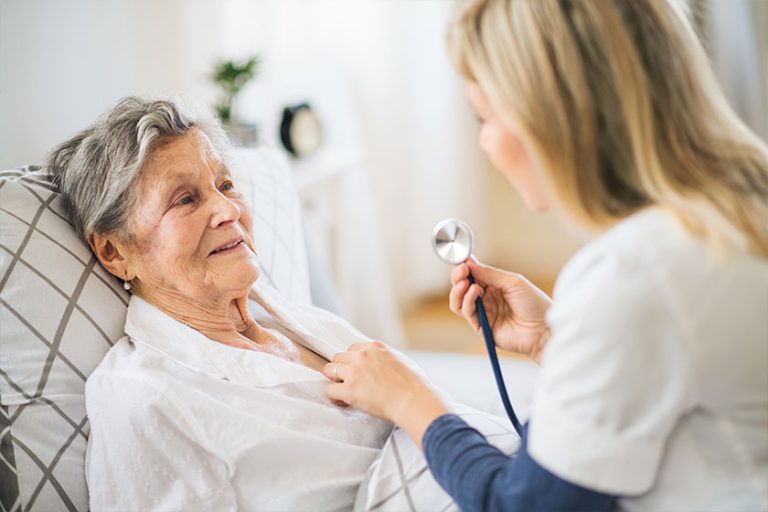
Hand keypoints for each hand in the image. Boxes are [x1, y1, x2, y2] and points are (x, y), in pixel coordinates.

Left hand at [323, 342, 448, 445]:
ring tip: (346, 392)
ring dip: (336, 381)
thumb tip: (376, 367)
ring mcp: (354, 372)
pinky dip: (334, 397)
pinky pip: (329, 389)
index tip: (358, 372)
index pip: (352, 349)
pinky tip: (344, 402)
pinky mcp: (349, 390)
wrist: (413, 400)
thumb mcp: (399, 360)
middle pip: (338, 357)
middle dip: (342, 370)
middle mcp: (362, 356)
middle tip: (350, 383)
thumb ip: (383, 358)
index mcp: (375, 347)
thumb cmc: (412, 385)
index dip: (353, 362)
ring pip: (329, 370)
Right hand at [450, 258, 550, 361]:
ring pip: (459, 302)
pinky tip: (475, 291)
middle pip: (462, 288)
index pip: (472, 276)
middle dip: (458, 277)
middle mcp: (487, 300)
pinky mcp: (482, 328)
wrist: (544, 329)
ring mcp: (484, 314)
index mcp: (494, 286)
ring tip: (465, 282)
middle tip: (460, 270)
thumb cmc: (534, 304)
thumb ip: (489, 273)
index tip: (460, 261)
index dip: (464, 268)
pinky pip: (468, 313)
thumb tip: (468, 263)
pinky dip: (468, 301)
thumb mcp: (512, 281)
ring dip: (458, 290)